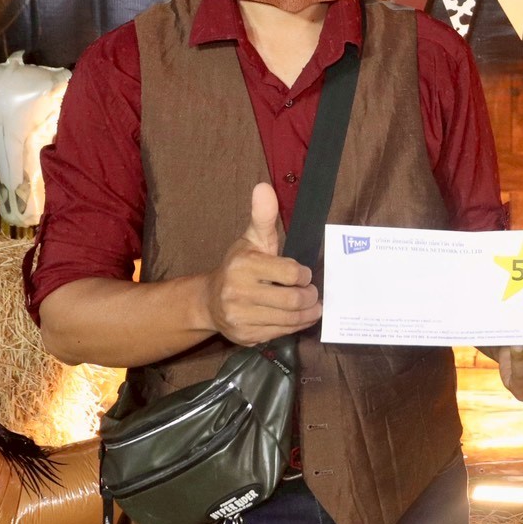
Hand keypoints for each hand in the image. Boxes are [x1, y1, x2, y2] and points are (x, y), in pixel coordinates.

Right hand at [202, 183, 321, 344]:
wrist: (209, 301)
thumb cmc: (239, 267)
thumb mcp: (252, 239)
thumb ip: (263, 216)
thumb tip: (264, 186)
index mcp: (244, 265)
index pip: (292, 273)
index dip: (304, 274)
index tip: (304, 274)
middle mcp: (238, 293)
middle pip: (293, 300)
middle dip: (310, 296)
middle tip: (312, 293)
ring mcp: (241, 318)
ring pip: (290, 320)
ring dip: (308, 313)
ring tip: (312, 306)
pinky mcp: (246, 337)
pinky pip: (281, 333)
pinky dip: (295, 326)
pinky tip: (297, 317)